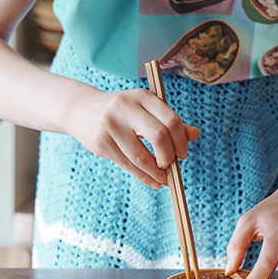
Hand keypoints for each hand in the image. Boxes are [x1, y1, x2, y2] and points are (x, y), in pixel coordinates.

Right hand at [66, 87, 199, 186]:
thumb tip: (195, 134)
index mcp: (142, 97)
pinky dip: (144, 177)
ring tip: (164, 179)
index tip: (182, 153)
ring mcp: (111, 125)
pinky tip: (153, 182)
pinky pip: (128, 165)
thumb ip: (170, 121)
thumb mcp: (146, 110)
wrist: (81, 110)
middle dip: (169, 156)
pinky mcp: (100, 143)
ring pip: (142, 156)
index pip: (171, 119)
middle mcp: (126, 107)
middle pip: (158, 136)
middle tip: (172, 165)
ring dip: (157, 172)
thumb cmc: (123, 112)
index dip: (181, 140)